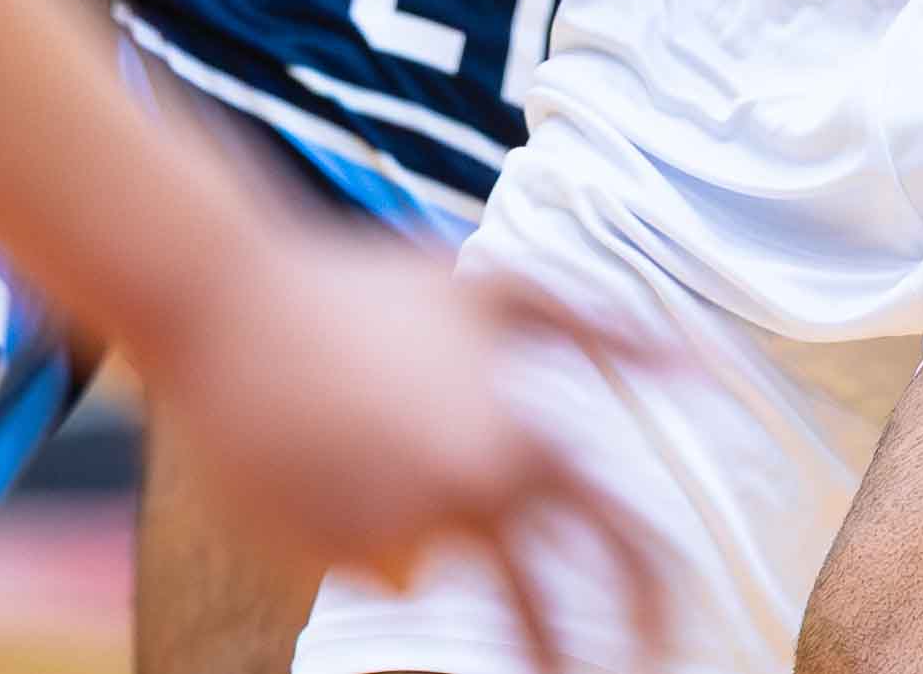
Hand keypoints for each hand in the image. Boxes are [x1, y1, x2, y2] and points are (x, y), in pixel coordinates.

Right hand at [123, 220, 670, 672]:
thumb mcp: (489, 291)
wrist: (216, 300)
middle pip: (543, 626)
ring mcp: (393, 538)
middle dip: (566, 665)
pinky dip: (344, 519)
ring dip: (403, 524)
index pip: (629, 555)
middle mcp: (466, 501)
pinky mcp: (324, 563)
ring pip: (425, 571)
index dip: (658, 614)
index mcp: (524, 442)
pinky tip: (306, 452)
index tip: (666, 648)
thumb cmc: (358, 286)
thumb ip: (604, 330)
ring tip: (351, 442)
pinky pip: (361, 561)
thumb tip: (705, 368)